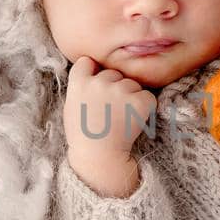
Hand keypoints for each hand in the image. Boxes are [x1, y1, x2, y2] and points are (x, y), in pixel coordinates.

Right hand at [63, 56, 155, 195]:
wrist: (100, 158)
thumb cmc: (83, 137)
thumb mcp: (71, 107)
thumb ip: (80, 87)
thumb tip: (90, 68)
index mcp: (78, 83)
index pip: (87, 62)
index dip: (93, 72)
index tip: (95, 88)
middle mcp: (99, 82)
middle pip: (113, 74)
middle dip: (115, 87)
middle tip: (109, 112)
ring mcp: (120, 90)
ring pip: (132, 84)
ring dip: (131, 97)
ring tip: (120, 119)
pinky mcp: (139, 100)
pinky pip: (148, 97)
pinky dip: (145, 108)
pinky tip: (133, 122)